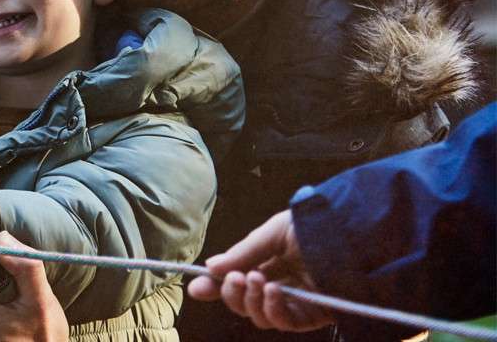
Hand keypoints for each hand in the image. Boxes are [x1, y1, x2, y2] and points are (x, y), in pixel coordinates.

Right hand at [187, 210, 332, 331]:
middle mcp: (280, 284)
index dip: (215, 286)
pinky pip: (283, 322)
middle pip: (243, 303)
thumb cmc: (314, 226)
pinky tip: (273, 291)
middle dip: (231, 293)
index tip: (196, 288)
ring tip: (256, 280)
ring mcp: (296, 302)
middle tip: (234, 278)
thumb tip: (211, 267)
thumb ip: (243, 253)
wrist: (352, 233)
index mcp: (269, 263)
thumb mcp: (272, 233)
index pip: (237, 280)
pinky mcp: (313, 315)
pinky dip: (272, 309)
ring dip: (251, 301)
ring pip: (259, 316)